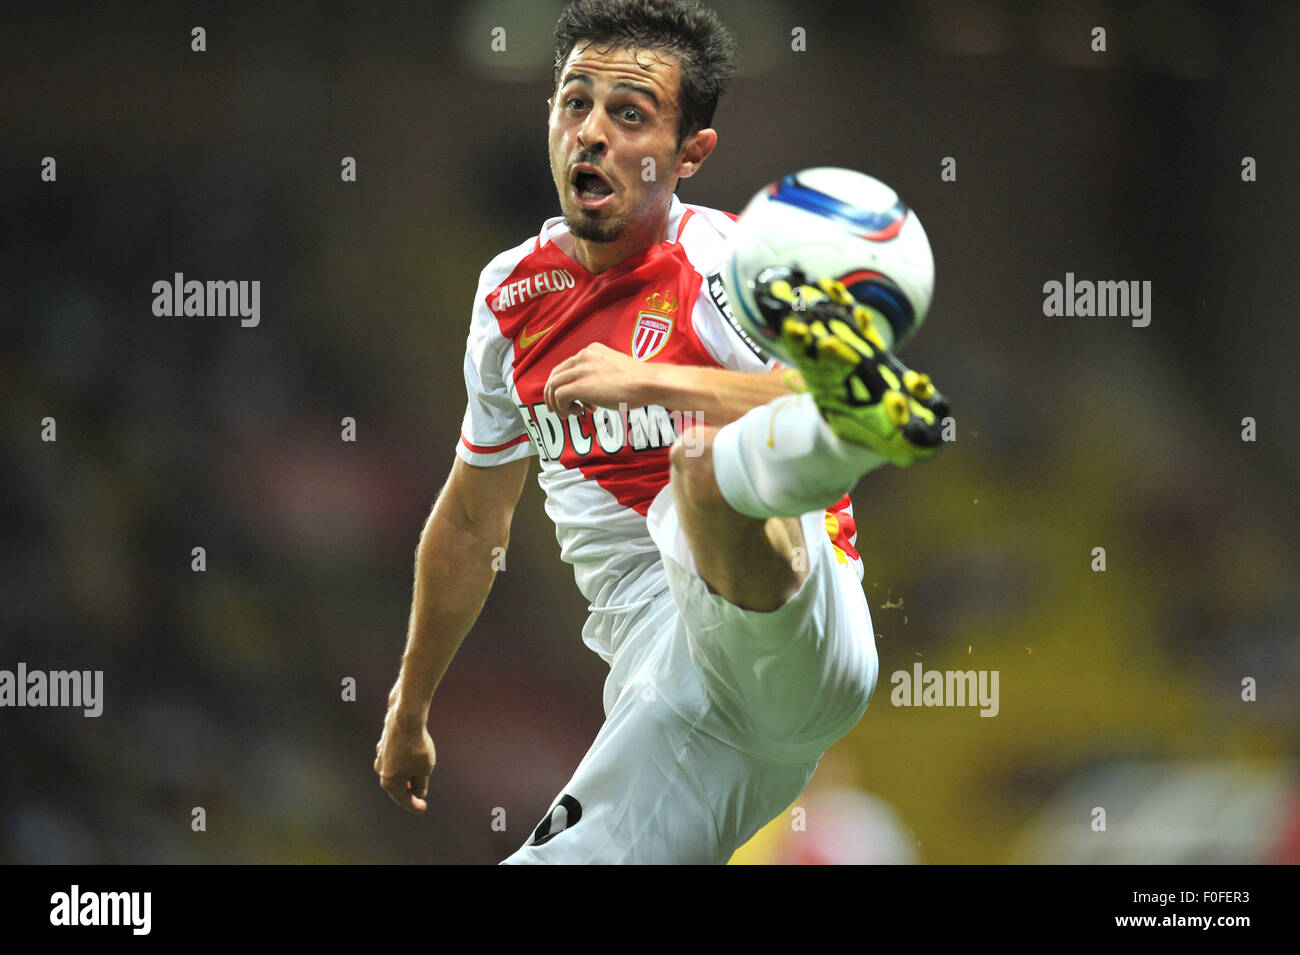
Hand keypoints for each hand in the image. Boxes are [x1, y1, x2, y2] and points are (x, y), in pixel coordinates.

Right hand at [374, 683, 435, 812]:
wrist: (406, 719)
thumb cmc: (417, 747)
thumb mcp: (424, 770)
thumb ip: (421, 785)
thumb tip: (418, 794)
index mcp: (390, 783)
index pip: (404, 800)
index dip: (415, 806)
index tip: (423, 808)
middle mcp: (381, 771)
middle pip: (397, 787)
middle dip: (409, 791)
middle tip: (421, 795)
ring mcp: (380, 757)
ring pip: (394, 771)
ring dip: (406, 776)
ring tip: (418, 775)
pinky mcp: (383, 744)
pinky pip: (394, 758)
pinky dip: (403, 761)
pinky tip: (411, 757)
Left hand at [543, 342, 654, 415]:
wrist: (649, 383)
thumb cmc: (640, 382)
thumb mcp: (616, 371)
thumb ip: (601, 376)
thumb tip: (592, 393)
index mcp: (592, 351)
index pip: (566, 367)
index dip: (566, 385)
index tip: (575, 401)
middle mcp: (583, 357)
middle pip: (555, 375)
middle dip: (553, 394)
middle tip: (559, 409)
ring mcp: (581, 370)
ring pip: (553, 386)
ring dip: (557, 403)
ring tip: (569, 414)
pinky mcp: (580, 385)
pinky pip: (559, 397)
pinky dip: (562, 407)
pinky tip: (577, 412)